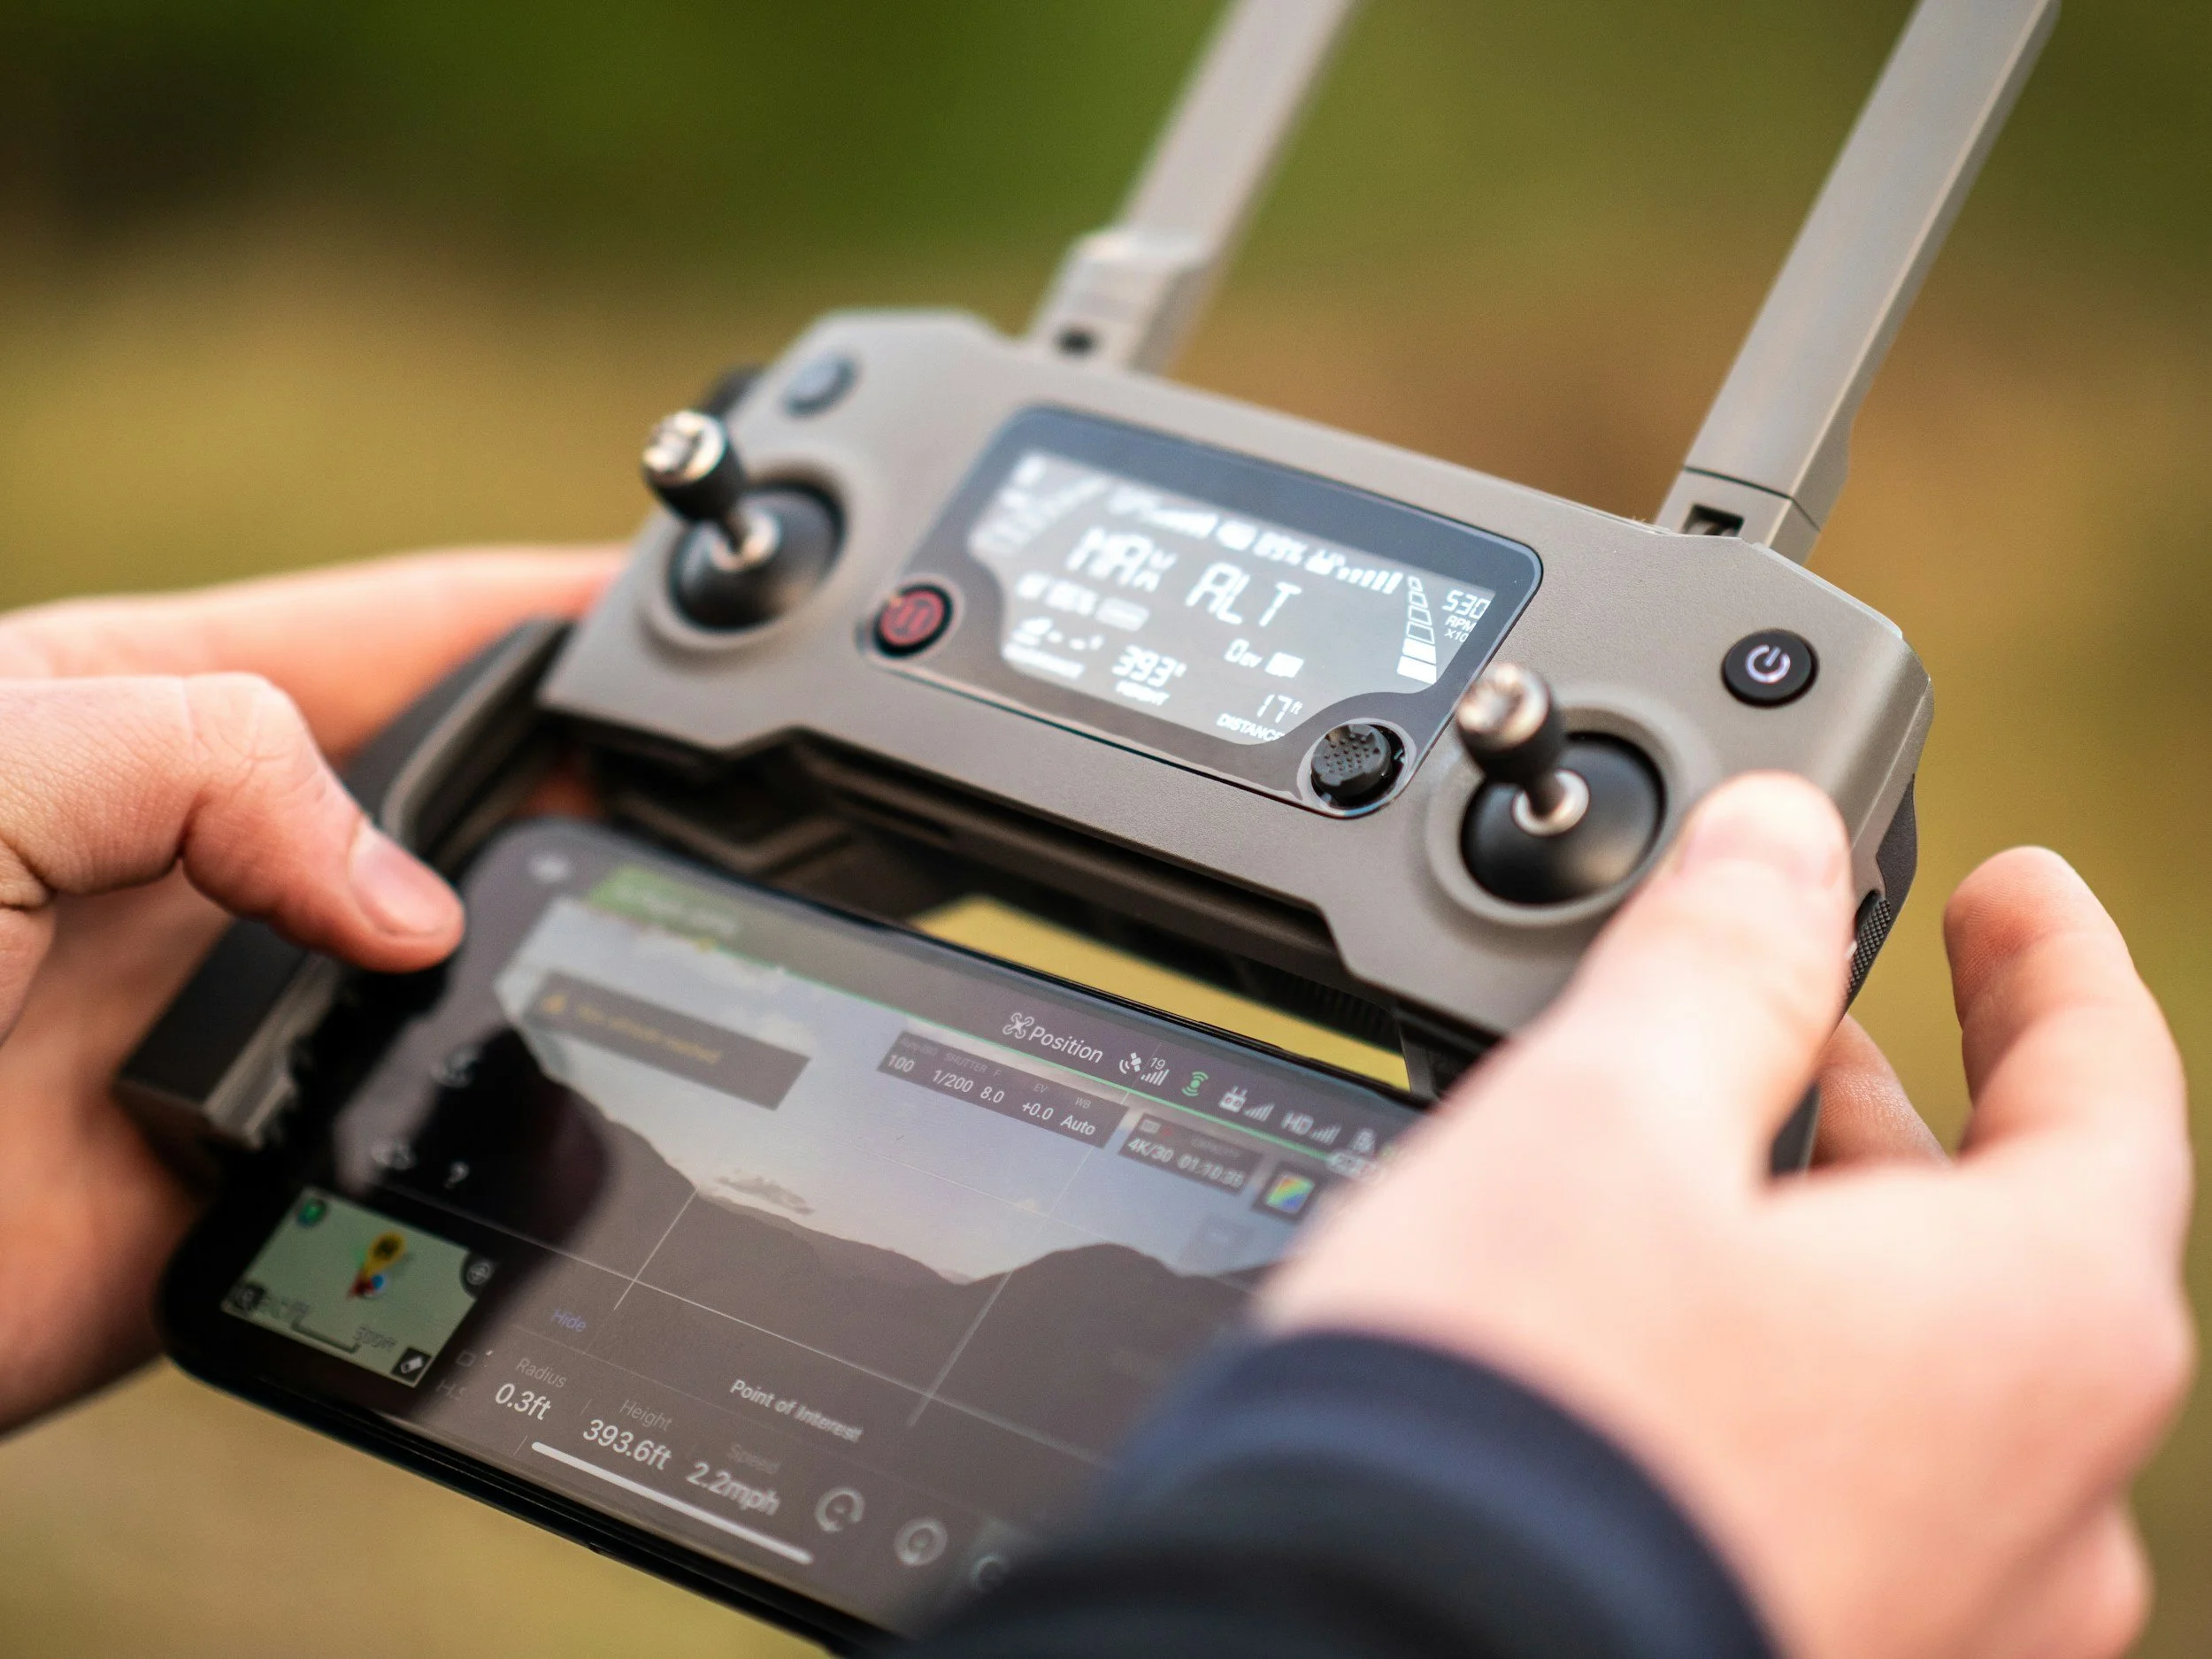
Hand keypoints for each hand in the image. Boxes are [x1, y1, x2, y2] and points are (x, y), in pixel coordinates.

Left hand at [0, 547, 619, 1432]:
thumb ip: (219, 759)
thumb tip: (416, 912)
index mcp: (139, 721)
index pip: (391, 639)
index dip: (539, 613)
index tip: (678, 603)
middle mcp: (207, 875)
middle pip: (452, 809)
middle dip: (582, 791)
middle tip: (723, 796)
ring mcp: (233, 1032)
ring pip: (456, 986)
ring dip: (551, 972)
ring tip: (671, 950)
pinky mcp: (241, 1193)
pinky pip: (403, 1157)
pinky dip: (486, 1143)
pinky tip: (563, 1117)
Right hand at [1265, 775, 2193, 1658]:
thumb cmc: (1517, 1432)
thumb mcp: (1606, 1122)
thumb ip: (1717, 962)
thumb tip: (1773, 847)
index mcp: (2033, 1330)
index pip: (2112, 1093)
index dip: (2056, 963)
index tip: (2017, 893)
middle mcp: (2040, 1506)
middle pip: (2018, 1241)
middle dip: (1911, 1106)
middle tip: (1816, 1017)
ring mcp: (1948, 1621)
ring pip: (1934, 1379)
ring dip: (1844, 1248)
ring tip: (1714, 1175)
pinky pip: (1860, 1491)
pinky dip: (1791, 1382)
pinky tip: (1665, 1356)